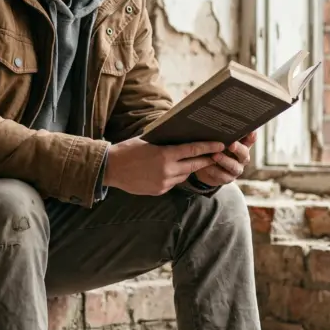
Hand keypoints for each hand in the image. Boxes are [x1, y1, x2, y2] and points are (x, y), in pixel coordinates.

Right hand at [103, 138, 225, 194]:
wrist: (110, 169)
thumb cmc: (127, 151)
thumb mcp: (147, 141)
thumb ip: (165, 143)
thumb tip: (180, 138)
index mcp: (164, 155)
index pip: (193, 150)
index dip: (208, 147)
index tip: (220, 145)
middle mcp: (167, 170)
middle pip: (193, 165)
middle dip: (205, 160)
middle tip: (215, 155)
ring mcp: (163, 183)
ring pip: (183, 175)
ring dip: (187, 168)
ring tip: (189, 161)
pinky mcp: (158, 191)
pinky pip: (173, 183)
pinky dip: (174, 176)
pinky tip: (169, 170)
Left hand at [191, 131, 255, 187]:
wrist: (206, 169)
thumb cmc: (214, 149)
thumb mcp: (217, 140)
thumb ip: (220, 134)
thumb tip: (214, 120)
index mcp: (242, 145)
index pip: (250, 139)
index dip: (252, 136)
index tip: (250, 132)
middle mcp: (242, 158)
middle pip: (244, 153)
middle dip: (237, 149)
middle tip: (230, 144)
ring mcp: (236, 169)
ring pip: (233, 166)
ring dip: (224, 160)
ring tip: (214, 156)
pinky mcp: (227, 179)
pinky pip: (222, 176)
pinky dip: (214, 171)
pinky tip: (206, 166)